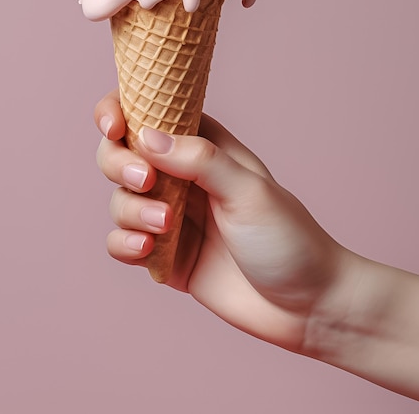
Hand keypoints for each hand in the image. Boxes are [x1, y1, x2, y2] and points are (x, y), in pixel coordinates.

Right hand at [94, 90, 343, 351]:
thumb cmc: (287, 238)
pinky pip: (121, 242)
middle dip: (119, 164)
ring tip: (164, 227)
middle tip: (145, 181)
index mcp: (204, 147)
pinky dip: (124, 244)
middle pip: (121, 153)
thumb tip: (145, 135)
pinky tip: (148, 250)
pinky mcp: (163, 255)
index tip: (113, 127)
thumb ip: (200, 160)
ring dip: (131, 210)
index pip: (151, 112)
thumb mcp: (249, 191)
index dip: (121, 111)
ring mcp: (169, 216)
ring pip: (119, 199)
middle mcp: (181, 177)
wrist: (304, 306)